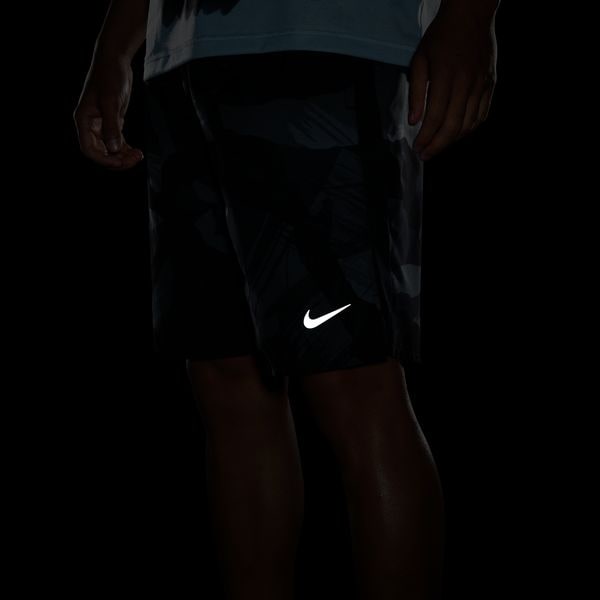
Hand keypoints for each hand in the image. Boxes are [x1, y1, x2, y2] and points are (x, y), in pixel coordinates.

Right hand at [73, 56, 143, 169]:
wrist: (116, 60)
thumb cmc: (110, 76)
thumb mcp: (111, 102)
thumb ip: (112, 126)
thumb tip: (114, 149)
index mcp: (84, 120)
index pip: (89, 149)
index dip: (104, 160)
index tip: (120, 161)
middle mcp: (90, 125)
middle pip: (101, 152)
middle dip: (117, 159)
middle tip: (134, 158)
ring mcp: (101, 124)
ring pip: (110, 149)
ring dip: (123, 156)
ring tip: (138, 155)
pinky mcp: (112, 121)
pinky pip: (117, 142)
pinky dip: (126, 149)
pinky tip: (137, 151)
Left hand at [408, 5, 497, 159]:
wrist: (471, 16)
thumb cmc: (441, 37)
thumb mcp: (420, 60)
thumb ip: (416, 92)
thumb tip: (413, 121)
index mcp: (445, 77)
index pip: (435, 117)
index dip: (425, 137)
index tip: (417, 148)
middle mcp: (465, 83)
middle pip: (452, 126)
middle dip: (437, 145)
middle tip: (426, 155)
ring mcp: (481, 85)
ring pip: (468, 123)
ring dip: (452, 140)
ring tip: (438, 146)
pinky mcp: (490, 84)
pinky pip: (482, 114)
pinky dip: (469, 128)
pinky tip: (457, 133)